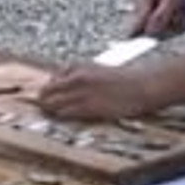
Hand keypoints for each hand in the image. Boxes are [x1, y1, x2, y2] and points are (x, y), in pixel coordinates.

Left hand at [37, 64, 153, 120]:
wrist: (141, 86)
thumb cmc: (123, 79)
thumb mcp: (98, 69)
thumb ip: (80, 75)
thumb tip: (61, 83)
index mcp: (80, 66)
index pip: (52, 78)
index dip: (48, 89)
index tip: (49, 95)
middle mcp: (78, 78)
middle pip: (47, 91)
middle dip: (43, 100)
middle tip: (42, 108)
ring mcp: (83, 93)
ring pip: (53, 103)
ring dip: (49, 110)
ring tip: (50, 115)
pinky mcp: (89, 107)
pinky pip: (66, 113)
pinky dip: (61, 116)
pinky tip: (62, 117)